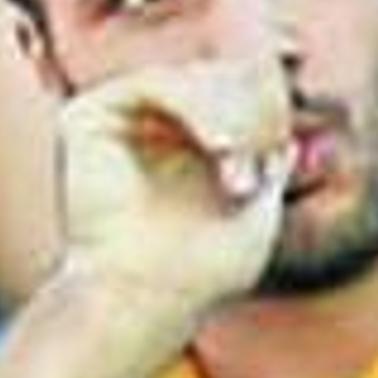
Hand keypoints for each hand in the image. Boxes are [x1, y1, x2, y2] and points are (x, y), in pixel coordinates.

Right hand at [55, 52, 292, 341]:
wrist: (149, 300)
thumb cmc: (203, 271)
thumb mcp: (260, 213)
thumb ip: (271, 173)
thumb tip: (289, 142)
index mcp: (183, 145)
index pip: (237, 93)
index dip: (269, 106)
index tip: (283, 142)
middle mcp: (149, 125)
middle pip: (222, 78)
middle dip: (254, 114)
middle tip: (262, 158)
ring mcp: (118, 118)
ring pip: (195, 78)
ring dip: (231, 116)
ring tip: (236, 166)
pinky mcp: (88, 117)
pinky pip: (154, 83)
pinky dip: (197, 105)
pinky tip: (218, 144)